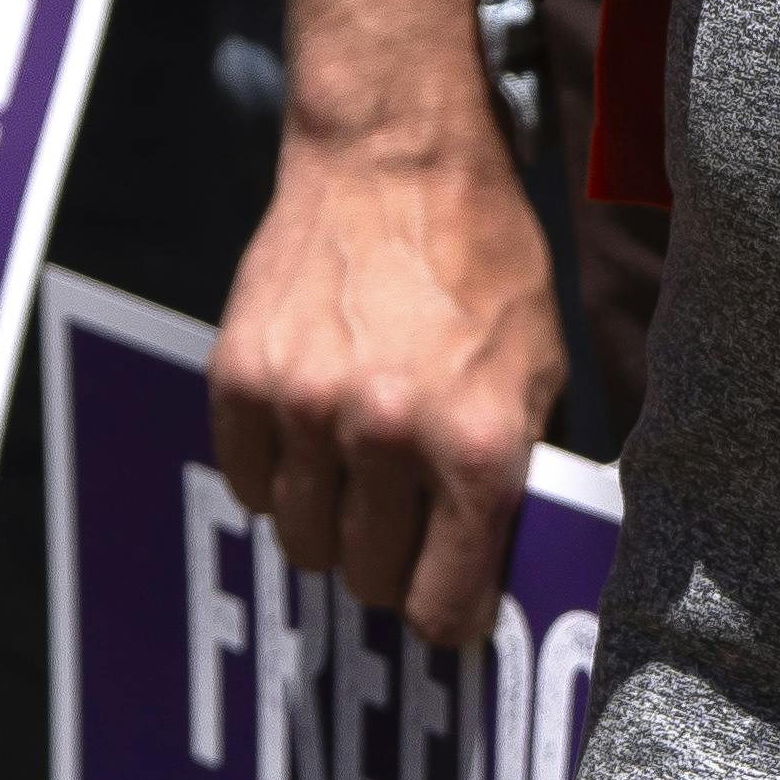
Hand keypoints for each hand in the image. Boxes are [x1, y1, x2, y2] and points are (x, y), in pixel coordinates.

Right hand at [212, 105, 561, 650]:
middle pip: (366, 581)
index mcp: (475, 447)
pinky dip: (279, 478)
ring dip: (332, 525)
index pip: (443, 602)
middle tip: (406, 533)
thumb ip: (518, 475)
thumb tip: (499, 570)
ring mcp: (304, 408)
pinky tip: (313, 440)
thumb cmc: (484, 267)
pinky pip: (250, 483)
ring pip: (302, 541)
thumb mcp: (540, 374)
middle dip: (391, 569)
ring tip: (361, 478)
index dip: (449, 618)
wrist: (395, 161)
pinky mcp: (239, 378)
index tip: (449, 608)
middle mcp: (386, 437)